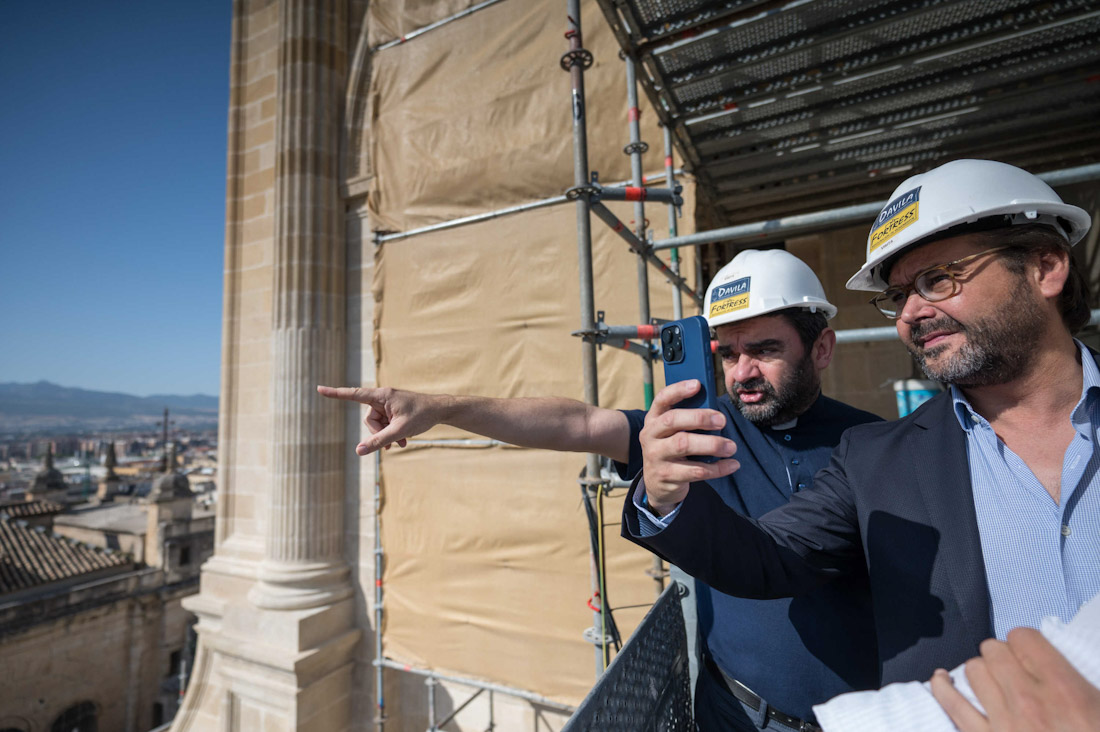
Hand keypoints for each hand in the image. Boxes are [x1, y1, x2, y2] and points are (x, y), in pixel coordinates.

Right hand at [317, 385, 442, 454]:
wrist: (440, 411)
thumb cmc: (422, 415)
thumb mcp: (399, 431)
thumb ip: (379, 441)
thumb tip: (359, 451)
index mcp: (382, 396)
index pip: (353, 395)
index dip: (335, 394)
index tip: (319, 389)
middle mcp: (382, 397)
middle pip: (368, 419)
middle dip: (379, 433)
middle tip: (394, 442)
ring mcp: (387, 404)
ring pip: (377, 424)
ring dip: (387, 435)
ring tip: (403, 441)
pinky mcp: (393, 410)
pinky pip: (384, 424)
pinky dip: (391, 433)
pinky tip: (403, 440)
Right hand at [639, 380, 738, 514]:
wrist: (657, 483)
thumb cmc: (672, 449)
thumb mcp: (672, 432)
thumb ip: (687, 420)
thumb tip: (715, 411)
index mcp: (653, 419)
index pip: (662, 399)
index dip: (678, 390)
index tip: (697, 384)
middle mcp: (650, 435)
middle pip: (672, 420)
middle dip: (699, 418)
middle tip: (722, 420)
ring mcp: (655, 456)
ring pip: (683, 445)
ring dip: (712, 444)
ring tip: (731, 447)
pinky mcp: (666, 475)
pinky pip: (695, 471)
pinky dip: (718, 468)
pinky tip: (732, 464)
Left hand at [930, 627, 1099, 731]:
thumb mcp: (1099, 707)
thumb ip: (1075, 684)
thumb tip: (1053, 667)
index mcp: (1064, 689)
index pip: (1025, 638)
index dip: (1026, 644)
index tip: (1030, 654)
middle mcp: (1029, 700)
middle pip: (994, 650)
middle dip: (1003, 657)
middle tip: (1014, 672)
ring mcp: (1003, 722)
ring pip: (973, 670)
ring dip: (981, 673)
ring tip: (992, 682)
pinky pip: (952, 704)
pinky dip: (943, 688)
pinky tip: (942, 681)